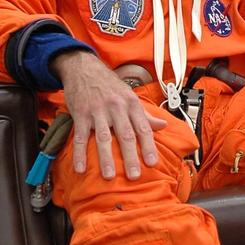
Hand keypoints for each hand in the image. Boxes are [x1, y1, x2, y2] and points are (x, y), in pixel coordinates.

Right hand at [54, 51, 166, 179]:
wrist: (84, 68)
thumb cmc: (109, 85)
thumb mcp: (129, 96)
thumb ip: (145, 114)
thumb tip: (163, 125)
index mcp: (131, 104)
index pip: (143, 128)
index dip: (148, 146)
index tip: (152, 163)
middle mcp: (116, 108)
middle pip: (125, 135)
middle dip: (130, 157)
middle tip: (134, 176)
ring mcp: (97, 111)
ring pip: (103, 138)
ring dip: (106, 158)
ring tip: (109, 176)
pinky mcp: (80, 114)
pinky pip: (80, 136)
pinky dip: (80, 153)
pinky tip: (80, 168)